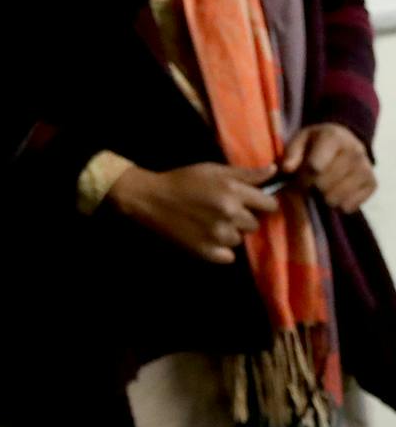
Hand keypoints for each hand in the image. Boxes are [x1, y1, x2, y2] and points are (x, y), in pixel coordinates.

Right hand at [107, 162, 277, 264]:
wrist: (150, 198)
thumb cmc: (182, 180)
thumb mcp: (212, 169)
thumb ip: (245, 173)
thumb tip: (275, 171)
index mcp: (233, 191)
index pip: (270, 204)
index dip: (260, 203)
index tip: (249, 202)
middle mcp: (230, 214)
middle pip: (255, 224)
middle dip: (242, 218)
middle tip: (222, 211)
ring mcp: (218, 235)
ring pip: (240, 240)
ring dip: (229, 233)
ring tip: (210, 223)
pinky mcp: (207, 252)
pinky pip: (228, 256)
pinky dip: (220, 250)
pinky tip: (205, 237)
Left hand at [282, 123, 376, 213]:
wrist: (345, 140)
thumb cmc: (316, 142)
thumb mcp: (300, 139)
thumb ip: (291, 153)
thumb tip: (286, 169)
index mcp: (334, 137)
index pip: (315, 167)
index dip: (302, 176)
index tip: (299, 176)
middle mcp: (354, 152)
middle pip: (324, 184)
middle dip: (311, 186)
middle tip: (309, 182)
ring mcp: (366, 168)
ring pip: (335, 198)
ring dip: (323, 196)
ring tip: (322, 186)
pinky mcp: (372, 183)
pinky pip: (349, 206)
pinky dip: (338, 204)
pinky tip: (335, 192)